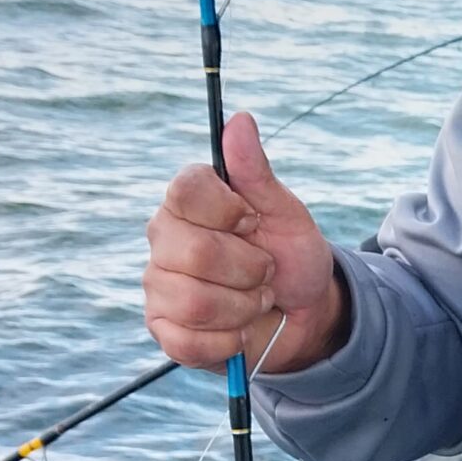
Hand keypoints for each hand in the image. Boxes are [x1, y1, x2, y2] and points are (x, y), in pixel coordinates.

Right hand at [143, 112, 344, 371]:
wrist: (302, 315)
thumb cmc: (290, 257)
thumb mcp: (285, 213)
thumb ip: (256, 171)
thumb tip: (240, 120)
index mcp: (187, 202)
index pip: (185, 190)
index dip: (227, 209)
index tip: (253, 221)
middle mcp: (164, 240)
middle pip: (193, 252)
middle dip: (249, 268)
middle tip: (265, 271)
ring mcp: (159, 286)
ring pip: (193, 301)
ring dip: (243, 306)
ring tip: (255, 299)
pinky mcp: (165, 331)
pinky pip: (189, 341)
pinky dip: (229, 340)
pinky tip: (239, 330)